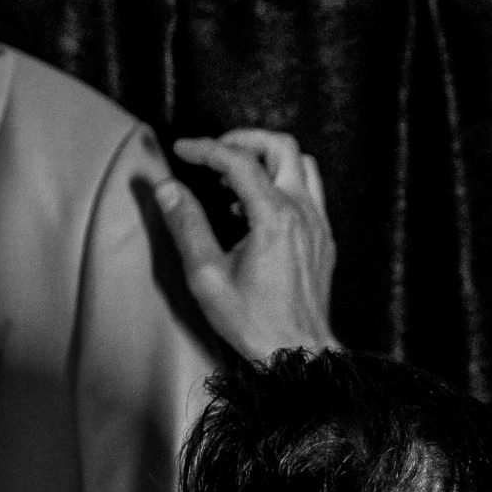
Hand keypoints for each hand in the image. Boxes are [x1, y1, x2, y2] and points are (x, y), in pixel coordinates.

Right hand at [157, 129, 339, 361]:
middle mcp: (302, 212)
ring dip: (267, 160)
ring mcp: (317, 223)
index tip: (182, 150)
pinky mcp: (323, 236)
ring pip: (301, 163)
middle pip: (280, 146)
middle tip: (215, 151)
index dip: (205, 148)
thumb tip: (167, 189)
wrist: (297, 351)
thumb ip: (187, 226)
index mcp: (273, 217)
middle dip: (244, 140)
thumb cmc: (254, 322)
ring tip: (236, 178)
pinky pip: (309, 190)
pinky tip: (256, 208)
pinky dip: (282, 183)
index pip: (238, 161)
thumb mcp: (207, 276)